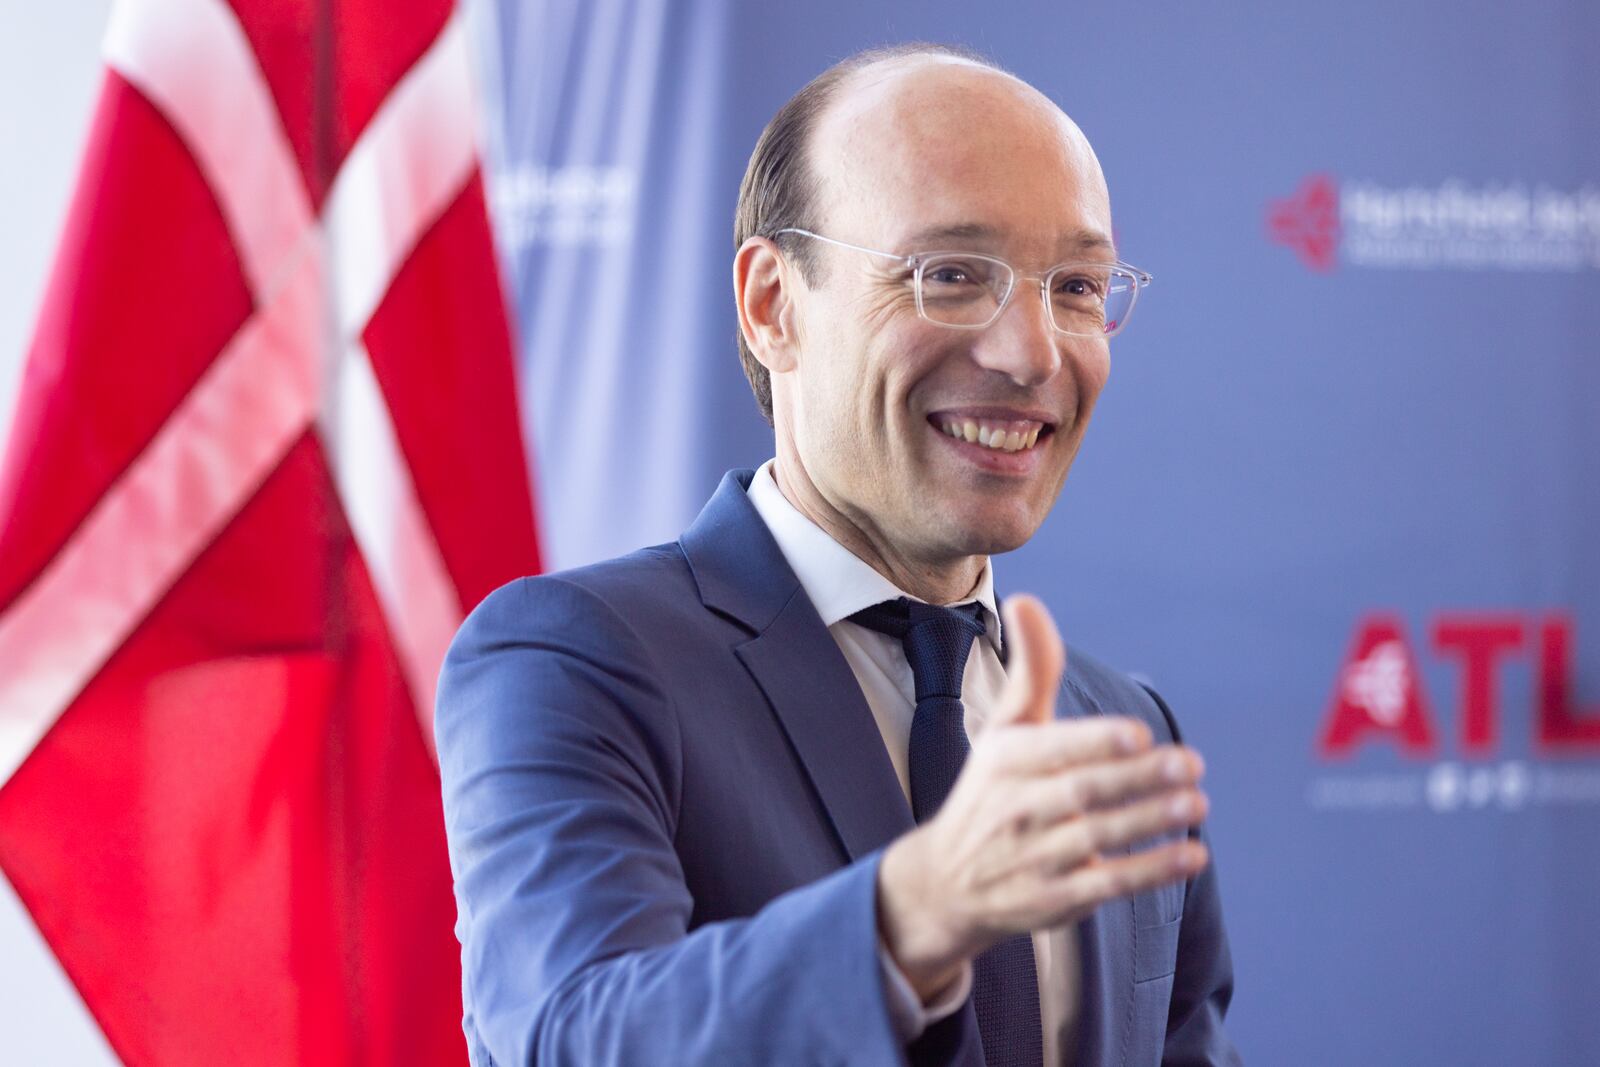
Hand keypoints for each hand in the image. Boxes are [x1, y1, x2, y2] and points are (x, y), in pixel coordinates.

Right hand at [876, 594, 1210, 1000]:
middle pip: (1081, 793)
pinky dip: (1151, 870)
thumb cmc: (989, 792)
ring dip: (1150, 821)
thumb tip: (1028, 601)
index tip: (1139, 734)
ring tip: (1196, 803)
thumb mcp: (1003, 731)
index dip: (1095, 742)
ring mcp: (1034, 859)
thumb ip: (1030, 672)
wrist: (946, 884)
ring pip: (1098, 838)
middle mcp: (1016, 810)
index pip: (1052, 750)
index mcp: (1003, 761)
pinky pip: (1107, 884)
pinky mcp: (1055, 900)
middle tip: (1191, 763)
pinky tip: (1191, 853)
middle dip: (1137, 779)